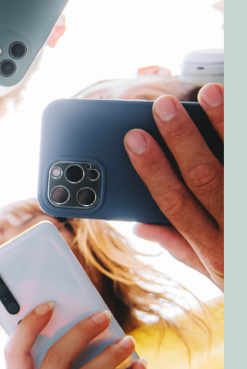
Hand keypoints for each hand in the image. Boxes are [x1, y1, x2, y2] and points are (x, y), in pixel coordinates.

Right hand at [124, 84, 223, 289]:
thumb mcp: (215, 275)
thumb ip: (179, 247)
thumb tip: (140, 226)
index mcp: (212, 250)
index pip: (173, 202)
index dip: (152, 169)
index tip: (134, 138)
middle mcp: (237, 231)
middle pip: (204, 177)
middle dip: (181, 138)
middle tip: (163, 106)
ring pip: (237, 164)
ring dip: (223, 126)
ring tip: (209, 93)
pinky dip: (246, 134)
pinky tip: (239, 108)